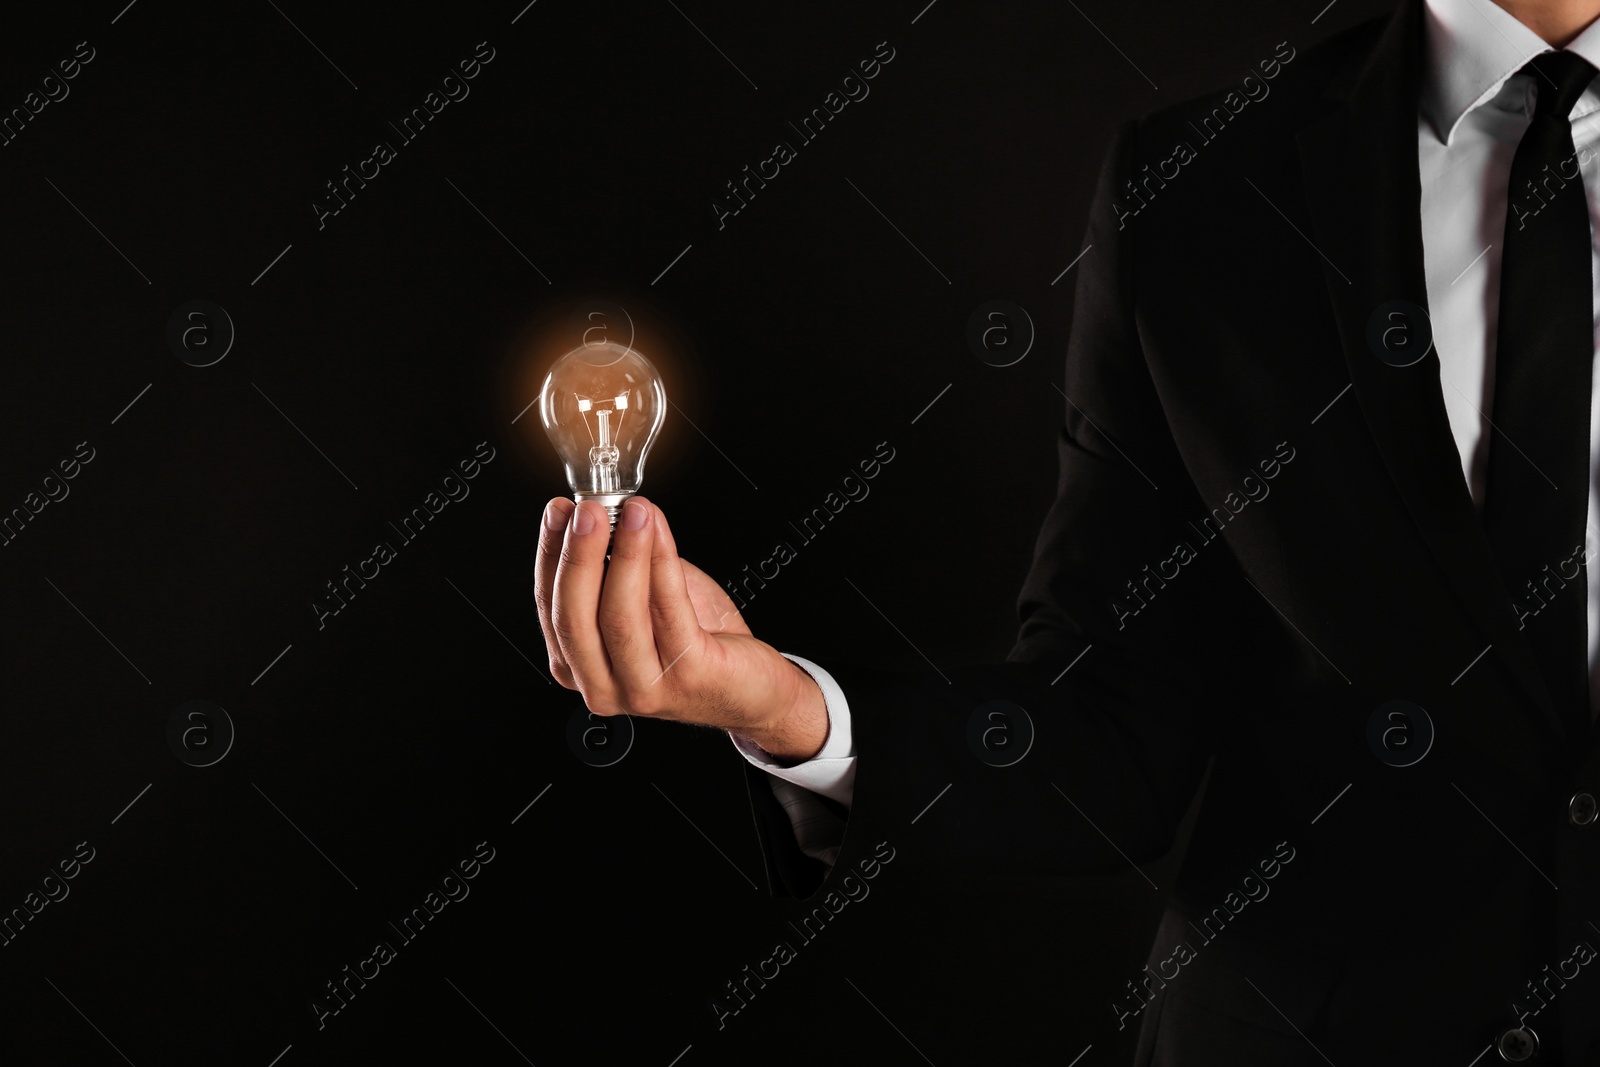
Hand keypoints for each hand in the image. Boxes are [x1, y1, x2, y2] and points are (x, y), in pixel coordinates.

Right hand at [535, 496, 828, 760]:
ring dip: (625, 554)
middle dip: (579, 555)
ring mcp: (643, 688)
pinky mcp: (687, 675)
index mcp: (578, 667)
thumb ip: (616, 569)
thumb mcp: (642, 602)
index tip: (560, 512)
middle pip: (575, 616)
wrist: (749, 687)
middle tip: (592, 510)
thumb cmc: (696, 644)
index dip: (550, 553)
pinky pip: (669, 611)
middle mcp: (602, 686)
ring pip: (619, 616)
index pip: (550, 606)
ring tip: (633, 513)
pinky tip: (660, 531)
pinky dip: (661, 562)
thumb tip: (607, 514)